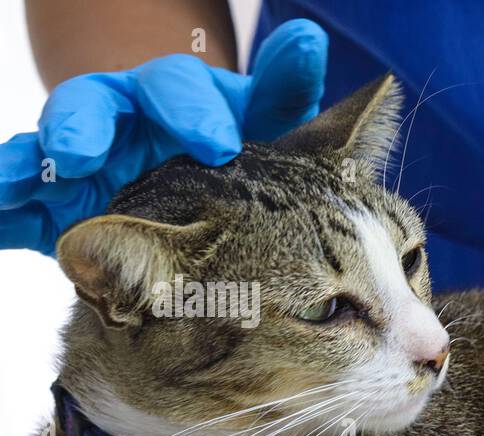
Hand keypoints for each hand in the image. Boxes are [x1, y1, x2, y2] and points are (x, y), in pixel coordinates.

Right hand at [0, 18, 327, 254]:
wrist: (175, 170)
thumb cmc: (225, 139)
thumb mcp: (258, 119)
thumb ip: (280, 90)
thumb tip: (308, 42)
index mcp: (172, 98)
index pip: (178, 89)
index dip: (192, 111)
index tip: (217, 141)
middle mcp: (117, 117)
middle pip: (93, 107)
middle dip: (85, 126)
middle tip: (84, 152)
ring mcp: (79, 155)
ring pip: (46, 148)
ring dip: (31, 159)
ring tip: (19, 176)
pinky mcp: (51, 197)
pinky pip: (18, 197)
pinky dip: (4, 200)